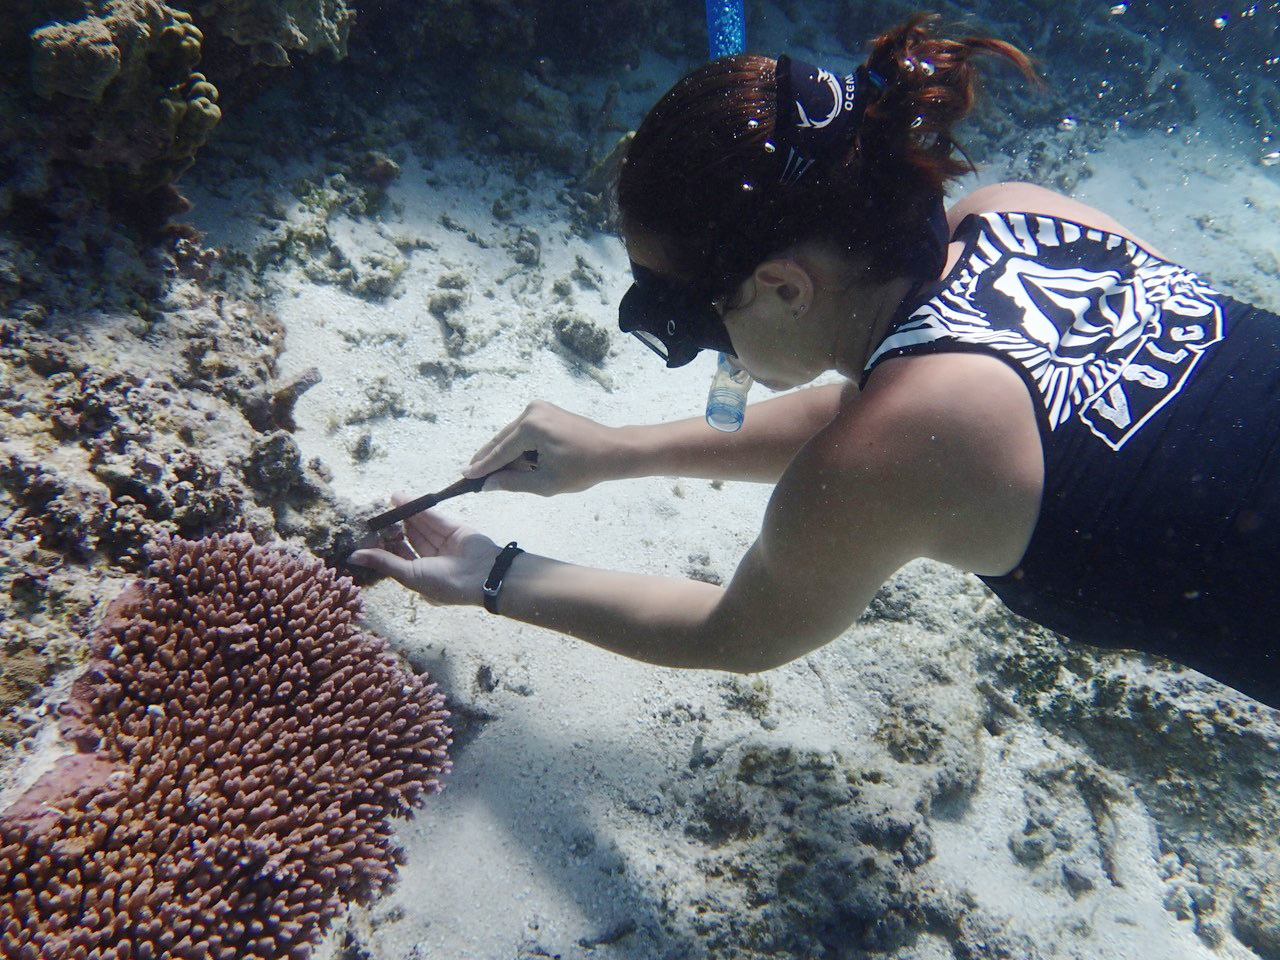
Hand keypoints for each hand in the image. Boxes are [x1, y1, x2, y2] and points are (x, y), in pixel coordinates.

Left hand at [347, 497, 498, 605]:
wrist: (483, 575)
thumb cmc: (444, 582)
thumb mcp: (408, 574)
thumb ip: (382, 561)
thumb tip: (352, 557)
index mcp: (421, 577)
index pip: (399, 558)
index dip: (385, 546)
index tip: (369, 533)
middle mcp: (432, 561)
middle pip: (409, 540)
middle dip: (394, 527)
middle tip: (379, 513)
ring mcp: (444, 545)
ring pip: (420, 527)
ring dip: (405, 514)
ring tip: (390, 499)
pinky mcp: (454, 529)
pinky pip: (433, 519)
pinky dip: (419, 510)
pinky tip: (404, 500)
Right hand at [464, 400, 622, 495]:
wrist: (612, 450)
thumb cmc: (583, 469)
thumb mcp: (546, 483)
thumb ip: (513, 483)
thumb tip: (487, 484)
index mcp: (531, 427)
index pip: (501, 451)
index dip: (483, 467)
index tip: (465, 476)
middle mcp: (532, 411)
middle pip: (502, 440)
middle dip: (487, 458)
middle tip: (469, 473)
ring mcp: (539, 408)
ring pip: (511, 435)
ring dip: (502, 453)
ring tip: (485, 471)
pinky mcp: (545, 410)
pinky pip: (522, 431)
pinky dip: (516, 446)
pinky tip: (508, 460)